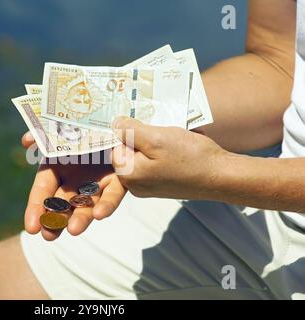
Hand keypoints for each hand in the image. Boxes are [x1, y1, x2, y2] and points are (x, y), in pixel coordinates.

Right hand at [21, 131, 125, 240]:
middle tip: (49, 236)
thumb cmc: (82, 123)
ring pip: (85, 205)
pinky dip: (106, 205)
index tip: (31, 227)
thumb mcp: (60, 127)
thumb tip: (25, 141)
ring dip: (79, 219)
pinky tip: (100, 214)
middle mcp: (74, 178)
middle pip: (62, 203)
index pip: (42, 190)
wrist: (115, 120)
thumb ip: (43, 133)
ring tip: (74, 230)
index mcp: (56, 166)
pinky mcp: (116, 182)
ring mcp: (95, 182)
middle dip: (54, 221)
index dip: (36, 207)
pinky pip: (111, 196)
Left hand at [111, 117, 227, 199]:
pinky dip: (164, 152)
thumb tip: (114, 124)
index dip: (129, 133)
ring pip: (143, 155)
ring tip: (174, 140)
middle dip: (143, 138)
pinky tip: (179, 147)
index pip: (115, 147)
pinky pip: (154, 162)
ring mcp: (148, 186)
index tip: (146, 127)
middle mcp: (135, 184)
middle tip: (163, 133)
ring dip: (156, 143)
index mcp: (128, 175)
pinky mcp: (161, 184)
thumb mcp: (156, 138)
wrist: (221, 176)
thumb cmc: (190, 158)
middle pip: (128, 151)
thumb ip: (130, 131)